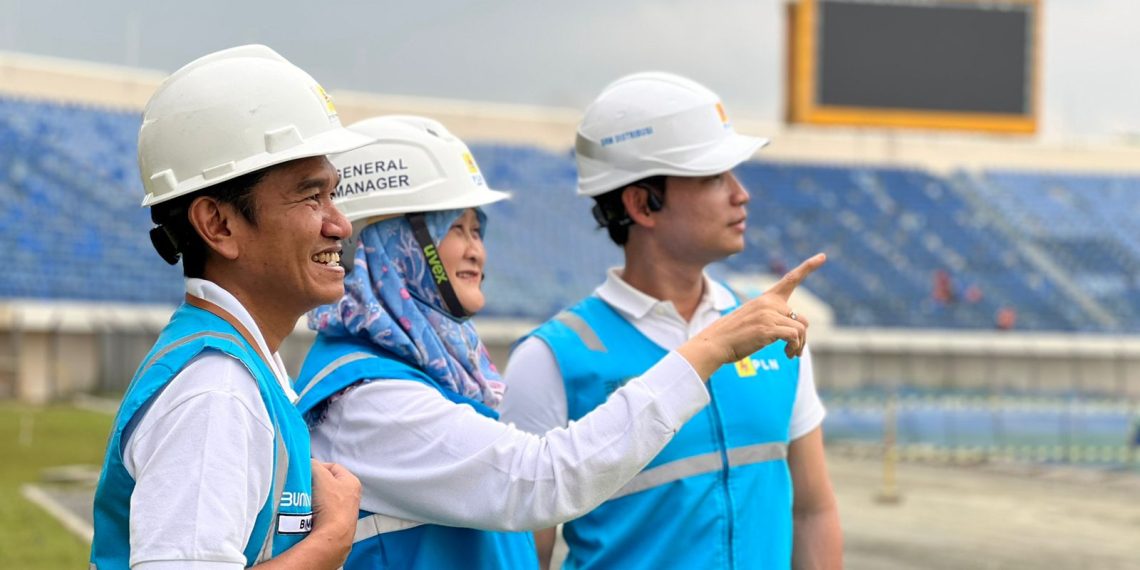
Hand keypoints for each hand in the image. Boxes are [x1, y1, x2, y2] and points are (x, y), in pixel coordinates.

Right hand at [310, 460, 360, 560]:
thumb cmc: (331, 505)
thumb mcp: (321, 478)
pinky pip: (319, 512)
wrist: (332, 538)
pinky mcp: (334, 524)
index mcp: (352, 482)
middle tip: (301, 486)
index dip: (318, 467)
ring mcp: (343, 512)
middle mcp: (351, 496)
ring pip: (322, 499)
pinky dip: (310, 511)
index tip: (305, 472)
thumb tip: (308, 463)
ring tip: (300, 499)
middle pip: (327, 483)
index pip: (332, 467)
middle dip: (313, 484)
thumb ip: (314, 466)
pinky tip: (303, 512)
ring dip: (310, 498)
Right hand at [678, 254, 824, 378]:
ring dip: (800, 345)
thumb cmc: (735, 335)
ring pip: (801, 329)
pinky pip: (794, 336)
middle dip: (802, 337)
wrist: (715, 342)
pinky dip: (794, 347)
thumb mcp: (756, 320)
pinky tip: (786, 355)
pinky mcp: (767, 328)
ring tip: (790, 355)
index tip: (823, 256)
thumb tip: (802, 329)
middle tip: (794, 351)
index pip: (791, 279)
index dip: (808, 267)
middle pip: (801, 318)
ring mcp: (768, 315)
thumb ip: (777, 319)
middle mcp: (768, 303)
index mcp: (766, 298)